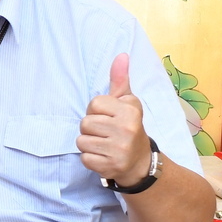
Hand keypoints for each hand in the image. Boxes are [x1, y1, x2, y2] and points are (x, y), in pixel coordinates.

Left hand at [78, 52, 153, 186]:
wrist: (140, 162)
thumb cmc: (128, 127)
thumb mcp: (127, 103)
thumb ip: (120, 80)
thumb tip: (121, 55)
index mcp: (131, 109)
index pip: (94, 103)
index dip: (96, 111)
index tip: (108, 117)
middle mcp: (127, 128)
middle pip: (85, 123)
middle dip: (91, 128)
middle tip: (106, 133)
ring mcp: (120, 149)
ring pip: (81, 140)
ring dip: (89, 144)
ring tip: (104, 144)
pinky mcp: (111, 166)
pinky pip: (85, 158)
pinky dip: (90, 158)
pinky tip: (104, 157)